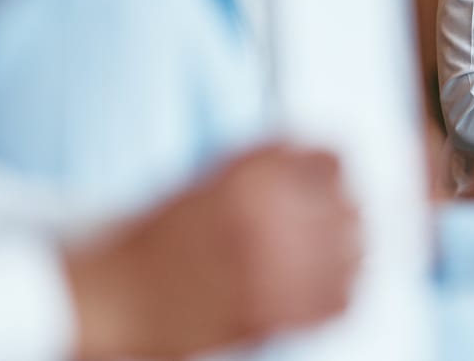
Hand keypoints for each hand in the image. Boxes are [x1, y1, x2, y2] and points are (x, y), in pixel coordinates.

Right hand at [65, 144, 360, 359]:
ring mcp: (269, 267)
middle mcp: (264, 216)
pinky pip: (343, 300)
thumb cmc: (169, 232)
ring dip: (348, 254)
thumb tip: (342, 163)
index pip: (335, 160)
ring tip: (322, 259)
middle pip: (352, 206)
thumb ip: (280, 160)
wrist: (118, 294)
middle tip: (325, 228)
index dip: (335, 173)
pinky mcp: (270, 314)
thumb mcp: (221, 173)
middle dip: (342, 214)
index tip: (329, 186)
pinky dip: (340, 294)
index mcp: (250, 174)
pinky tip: (318, 288)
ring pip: (356, 253)